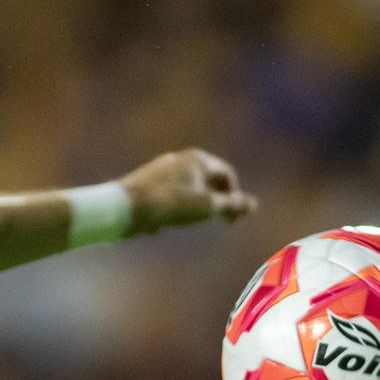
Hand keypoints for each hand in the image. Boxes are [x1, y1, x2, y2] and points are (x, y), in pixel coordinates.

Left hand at [119, 149, 256, 233]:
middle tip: (222, 221)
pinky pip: (172, 193)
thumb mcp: (207, 206)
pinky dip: (180, 205)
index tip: (234, 219)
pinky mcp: (148, 182)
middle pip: (208, 179)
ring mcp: (163, 168)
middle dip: (218, 200)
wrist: (126, 207)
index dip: (236, 196)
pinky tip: (170, 220)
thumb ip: (232, 204)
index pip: (227, 174)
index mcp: (198, 159)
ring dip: (199, 204)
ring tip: (194, 221)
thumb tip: (254, 204)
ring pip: (190, 186)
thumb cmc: (171, 204)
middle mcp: (181, 158)